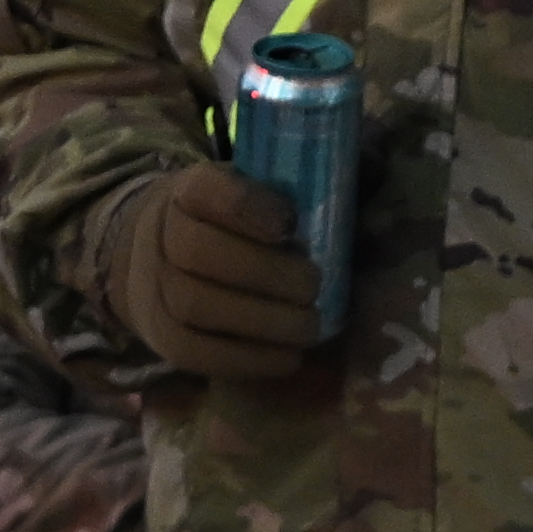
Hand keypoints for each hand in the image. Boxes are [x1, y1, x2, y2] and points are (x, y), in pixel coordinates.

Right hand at [115, 162, 329, 387]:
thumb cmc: (230, 222)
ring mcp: (155, 290)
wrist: (157, 255)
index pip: (206, 191)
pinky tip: (288, 357)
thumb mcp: (254, 188)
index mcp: (189, 190)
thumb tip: (377, 171)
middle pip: (199, 253)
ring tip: (310, 326)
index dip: (249, 207)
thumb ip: (308, 181)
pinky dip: (248, 360)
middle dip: (265, 274)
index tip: (290, 223)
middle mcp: (161, 236)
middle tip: (314, 286)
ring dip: (262, 321)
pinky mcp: (162, 338)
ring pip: (196, 306)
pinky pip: (196, 354)